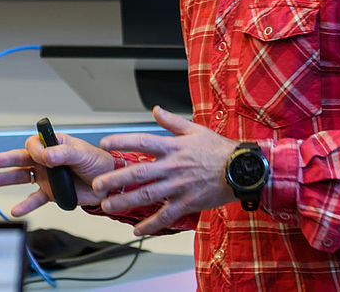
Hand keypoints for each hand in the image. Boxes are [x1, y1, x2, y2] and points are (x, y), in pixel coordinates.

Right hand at [0, 132, 115, 216]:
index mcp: (53, 145)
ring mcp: (45, 177)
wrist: (109, 184)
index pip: (33, 144)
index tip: (43, 157)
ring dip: (3, 180)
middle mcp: (45, 160)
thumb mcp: (82, 153)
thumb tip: (46, 155)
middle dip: (0, 161)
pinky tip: (15, 209)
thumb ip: (63, 153)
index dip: (35, 150)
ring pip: (20, 178)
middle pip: (18, 159)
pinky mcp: (50, 193)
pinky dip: (25, 205)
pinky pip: (34, 199)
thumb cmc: (98, 162)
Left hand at [91, 106, 239, 235]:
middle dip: (115, 179)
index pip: (142, 141)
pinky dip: (151, 224)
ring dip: (126, 202)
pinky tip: (137, 230)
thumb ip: (172, 121)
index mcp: (173, 147)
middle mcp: (172, 167)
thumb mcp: (195, 130)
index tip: (104, 144)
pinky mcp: (187, 202)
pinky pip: (166, 215)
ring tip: (107, 206)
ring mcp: (179, 186)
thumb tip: (156, 109)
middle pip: (138, 173)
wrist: (242, 170)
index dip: (122, 142)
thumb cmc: (219, 150)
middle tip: (97, 185)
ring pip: (147, 196)